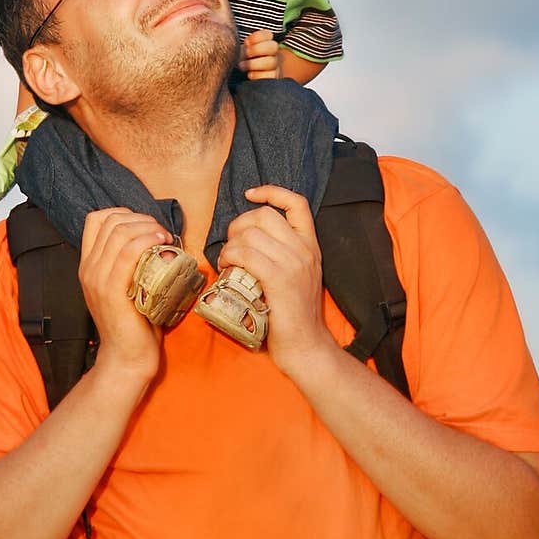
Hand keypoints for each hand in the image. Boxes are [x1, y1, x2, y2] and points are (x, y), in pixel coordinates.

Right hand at [78, 208, 168, 375]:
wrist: (126, 358)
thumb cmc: (134, 322)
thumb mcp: (125, 287)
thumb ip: (129, 264)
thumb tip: (153, 240)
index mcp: (88, 265)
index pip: (96, 219)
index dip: (123, 213)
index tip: (146, 225)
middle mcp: (88, 269)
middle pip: (111, 221)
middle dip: (141, 218)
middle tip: (161, 232)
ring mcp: (97, 279)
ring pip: (119, 232)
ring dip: (147, 227)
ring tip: (164, 237)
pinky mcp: (112, 290)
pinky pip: (127, 253)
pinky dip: (146, 240)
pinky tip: (161, 242)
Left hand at [216, 185, 331, 372]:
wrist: (307, 347)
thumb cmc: (294, 315)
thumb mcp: (297, 276)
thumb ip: (282, 255)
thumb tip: (250, 240)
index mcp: (311, 246)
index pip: (296, 203)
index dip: (271, 191)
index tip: (250, 194)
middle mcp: (305, 250)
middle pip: (264, 215)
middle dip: (238, 225)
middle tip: (231, 246)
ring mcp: (294, 264)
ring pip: (251, 235)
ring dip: (230, 245)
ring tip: (226, 262)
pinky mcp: (280, 279)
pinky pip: (247, 255)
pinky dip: (230, 257)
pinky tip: (226, 269)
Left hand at [239, 29, 280, 79]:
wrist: (243, 77)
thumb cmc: (241, 60)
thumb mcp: (240, 49)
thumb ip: (243, 44)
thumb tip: (240, 41)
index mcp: (266, 42)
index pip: (268, 35)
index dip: (257, 37)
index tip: (246, 42)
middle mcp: (273, 53)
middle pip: (272, 46)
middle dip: (256, 49)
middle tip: (246, 53)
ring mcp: (274, 66)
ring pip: (271, 62)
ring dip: (253, 63)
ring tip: (241, 66)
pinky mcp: (272, 77)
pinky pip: (269, 76)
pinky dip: (257, 75)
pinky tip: (249, 74)